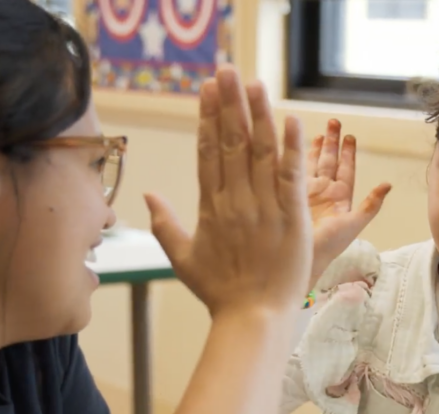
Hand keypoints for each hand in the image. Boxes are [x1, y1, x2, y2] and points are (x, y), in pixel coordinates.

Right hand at [146, 66, 310, 317]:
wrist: (252, 318)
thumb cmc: (219, 292)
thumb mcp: (183, 259)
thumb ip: (164, 225)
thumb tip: (146, 194)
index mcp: (211, 208)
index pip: (208, 153)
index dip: (208, 118)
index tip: (206, 90)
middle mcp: (235, 202)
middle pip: (231, 143)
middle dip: (228, 104)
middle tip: (225, 69)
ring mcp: (264, 208)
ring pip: (259, 153)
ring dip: (257, 115)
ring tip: (253, 82)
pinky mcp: (292, 218)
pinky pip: (291, 176)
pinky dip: (291, 148)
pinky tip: (290, 120)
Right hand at [306, 119, 390, 285]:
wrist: (299, 259)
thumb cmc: (328, 247)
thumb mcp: (353, 225)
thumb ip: (371, 205)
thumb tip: (388, 184)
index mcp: (340, 198)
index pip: (346, 169)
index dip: (348, 153)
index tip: (350, 136)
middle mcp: (323, 193)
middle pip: (328, 161)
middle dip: (331, 141)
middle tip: (334, 121)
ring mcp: (304, 192)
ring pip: (311, 163)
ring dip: (314, 146)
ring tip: (317, 131)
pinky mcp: (287, 193)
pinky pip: (291, 169)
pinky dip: (292, 155)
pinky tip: (292, 143)